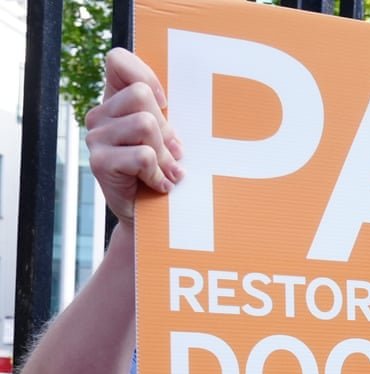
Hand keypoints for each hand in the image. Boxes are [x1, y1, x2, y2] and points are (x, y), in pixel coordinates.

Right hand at [84, 48, 183, 223]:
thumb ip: (164, 112)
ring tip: (166, 172)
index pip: (118, 60)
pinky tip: (160, 185)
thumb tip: (174, 100)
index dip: (145, 75)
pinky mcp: (100, 162)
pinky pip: (143, 156)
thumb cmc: (164, 171)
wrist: (151, 217)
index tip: (164, 104)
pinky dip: (159, 173)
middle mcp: (100, 115)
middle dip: (166, 128)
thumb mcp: (167, 136)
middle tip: (171, 154)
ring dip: (165, 154)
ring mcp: (96, 138)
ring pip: (146, 125)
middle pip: (142, 96)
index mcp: (115, 101)